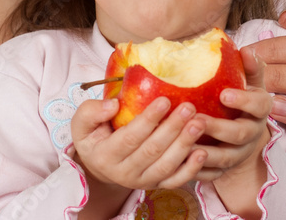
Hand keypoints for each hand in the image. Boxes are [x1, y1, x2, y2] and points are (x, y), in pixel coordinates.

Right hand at [70, 96, 207, 190]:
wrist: (101, 165)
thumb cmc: (95, 137)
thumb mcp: (83, 123)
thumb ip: (91, 112)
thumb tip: (113, 105)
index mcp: (105, 155)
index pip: (130, 137)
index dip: (148, 119)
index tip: (165, 100)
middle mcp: (124, 173)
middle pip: (152, 151)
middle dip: (172, 128)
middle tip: (189, 107)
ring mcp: (142, 181)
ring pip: (166, 166)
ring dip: (185, 145)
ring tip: (199, 123)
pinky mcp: (157, 185)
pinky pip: (175, 181)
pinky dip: (191, 169)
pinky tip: (203, 152)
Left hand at [194, 47, 272, 180]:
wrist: (244, 136)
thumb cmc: (242, 100)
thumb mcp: (250, 82)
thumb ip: (250, 67)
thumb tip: (247, 49)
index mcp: (260, 110)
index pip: (259, 105)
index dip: (243, 101)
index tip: (224, 94)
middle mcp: (253, 134)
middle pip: (239, 134)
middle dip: (218, 128)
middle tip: (196, 119)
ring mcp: (239, 154)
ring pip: (224, 158)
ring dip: (204, 152)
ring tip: (184, 143)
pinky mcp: (224, 170)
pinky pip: (211, 175)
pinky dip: (195, 170)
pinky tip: (179, 162)